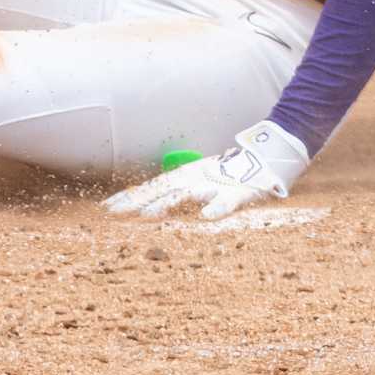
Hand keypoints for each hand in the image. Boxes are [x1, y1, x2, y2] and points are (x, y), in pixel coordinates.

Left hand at [102, 120, 310, 221]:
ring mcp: (216, 184)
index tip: (106, 209)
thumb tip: (151, 203)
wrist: (269, 155)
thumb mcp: (200, 179)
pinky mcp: (239, 192)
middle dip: (136, 202)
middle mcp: (196, 178)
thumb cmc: (231, 173)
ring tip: (147, 216)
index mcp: (186, 176)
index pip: (152, 187)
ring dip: (166, 204)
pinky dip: (216, 208)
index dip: (130, 196)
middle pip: (160, 190)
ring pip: (187, 194)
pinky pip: (227, 202)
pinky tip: (206, 218)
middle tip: (113, 215)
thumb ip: (179, 190)